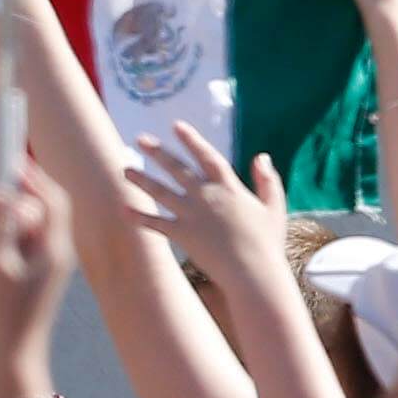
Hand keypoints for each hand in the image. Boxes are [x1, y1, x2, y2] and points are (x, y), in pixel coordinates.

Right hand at [0, 162, 73, 356]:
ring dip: (5, 225)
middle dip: (13, 204)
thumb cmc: (7, 309)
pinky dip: (4, 242)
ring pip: (27, 225)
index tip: (11, 164)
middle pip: (39, 209)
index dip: (33, 178)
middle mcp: (57, 250)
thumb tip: (8, 197)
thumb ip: (3, 226)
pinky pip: (22, 243)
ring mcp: (48, 261)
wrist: (17, 348)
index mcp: (54, 247)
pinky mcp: (38, 270)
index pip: (52, 199)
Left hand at [125, 124, 286, 288]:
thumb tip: (262, 156)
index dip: (191, 139)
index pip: (206, 156)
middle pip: (177, 169)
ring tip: (124, 170)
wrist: (253, 272)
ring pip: (160, 192)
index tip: (176, 125)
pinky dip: (139, 217)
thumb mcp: (274, 207)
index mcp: (229, 187)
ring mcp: (192, 215)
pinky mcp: (182, 235)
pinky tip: (123, 209)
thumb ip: (268, 181)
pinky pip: (155, 223)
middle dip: (158, 152)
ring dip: (141, 180)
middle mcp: (206, 196)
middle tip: (140, 139)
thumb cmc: (267, 242)